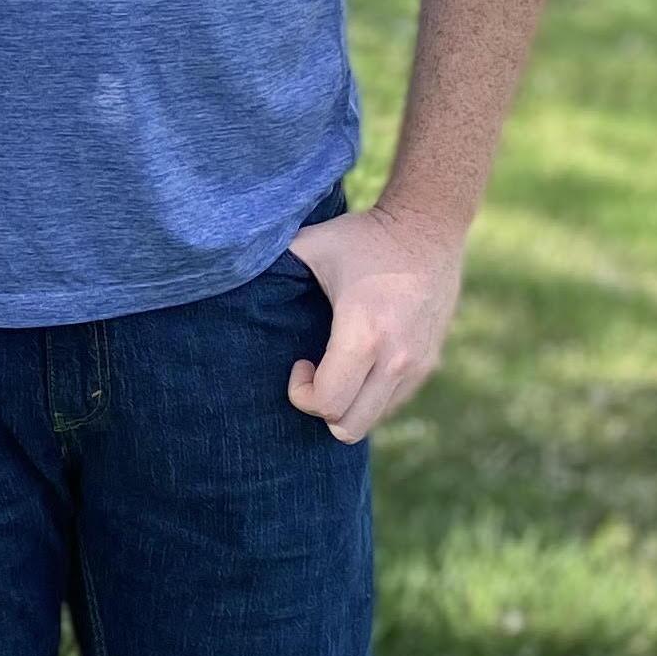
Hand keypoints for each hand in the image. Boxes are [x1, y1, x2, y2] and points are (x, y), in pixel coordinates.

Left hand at [284, 202, 466, 442]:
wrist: (427, 228)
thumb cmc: (362, 237)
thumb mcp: (310, 245)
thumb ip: (271, 267)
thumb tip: (226, 274)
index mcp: (363, 334)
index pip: (328, 403)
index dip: (302, 394)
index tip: (297, 362)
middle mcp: (396, 359)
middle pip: (349, 427)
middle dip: (322, 409)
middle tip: (314, 372)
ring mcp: (418, 366)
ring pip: (373, 420)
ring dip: (347, 405)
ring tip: (336, 367)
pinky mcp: (429, 364)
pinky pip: (393, 403)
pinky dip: (370, 397)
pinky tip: (359, 363)